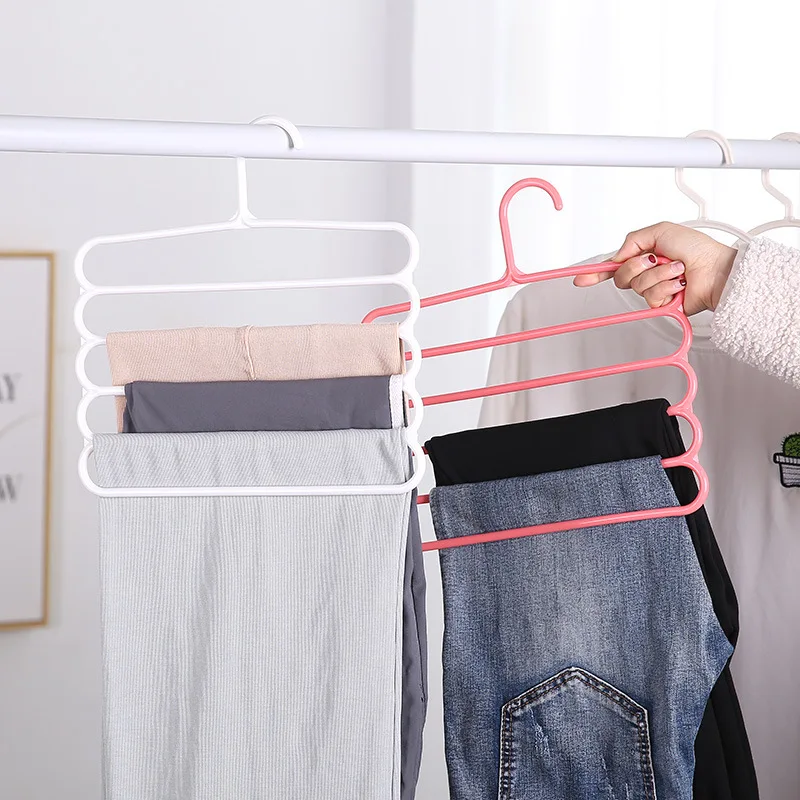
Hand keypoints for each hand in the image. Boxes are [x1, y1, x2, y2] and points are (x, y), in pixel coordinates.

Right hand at [573, 222, 737, 314]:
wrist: (716, 270)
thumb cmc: (697, 248)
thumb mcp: (660, 231)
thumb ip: (633, 240)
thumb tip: (617, 257)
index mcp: (645, 255)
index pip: (614, 266)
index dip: (596, 273)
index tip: (580, 279)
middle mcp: (648, 273)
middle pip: (622, 277)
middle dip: (637, 266)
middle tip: (655, 260)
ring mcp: (655, 289)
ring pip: (638, 287)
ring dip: (659, 275)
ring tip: (677, 270)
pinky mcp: (663, 304)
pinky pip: (652, 298)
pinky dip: (666, 288)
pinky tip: (679, 284)